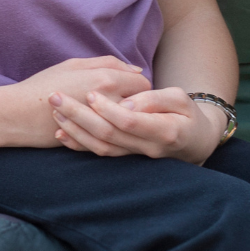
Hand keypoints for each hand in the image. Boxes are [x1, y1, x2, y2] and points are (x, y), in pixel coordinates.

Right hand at [11, 56, 151, 146]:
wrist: (17, 114)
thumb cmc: (43, 85)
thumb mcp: (74, 65)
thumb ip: (108, 63)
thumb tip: (136, 70)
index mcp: (105, 79)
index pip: (142, 84)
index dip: (139, 86)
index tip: (131, 89)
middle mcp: (109, 102)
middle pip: (142, 106)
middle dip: (141, 106)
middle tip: (130, 105)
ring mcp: (103, 126)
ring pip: (133, 127)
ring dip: (132, 123)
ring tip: (122, 120)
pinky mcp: (95, 144)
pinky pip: (119, 143)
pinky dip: (120, 138)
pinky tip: (112, 133)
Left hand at [51, 86, 222, 163]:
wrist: (195, 142)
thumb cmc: (188, 114)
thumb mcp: (180, 99)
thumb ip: (154, 99)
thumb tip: (126, 103)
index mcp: (164, 130)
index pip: (129, 122)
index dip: (107, 108)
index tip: (89, 92)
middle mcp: (147, 149)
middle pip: (108, 135)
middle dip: (79, 116)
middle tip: (55, 97)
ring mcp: (136, 157)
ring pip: (101, 148)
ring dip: (75, 130)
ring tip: (55, 111)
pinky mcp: (126, 158)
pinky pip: (100, 154)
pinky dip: (79, 144)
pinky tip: (61, 133)